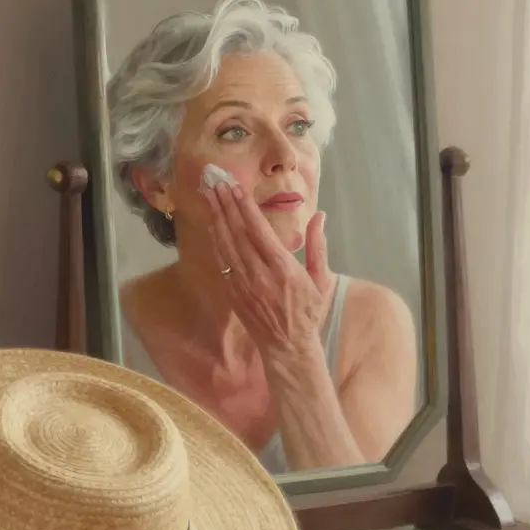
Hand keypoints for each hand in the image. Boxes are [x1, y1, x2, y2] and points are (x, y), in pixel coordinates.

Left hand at [204, 182, 334, 356]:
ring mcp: (242, 284)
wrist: (287, 347)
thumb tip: (320, 216)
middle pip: (237, 233)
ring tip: (208, 195)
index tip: (235, 187)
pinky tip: (211, 224)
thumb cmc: (308, 312)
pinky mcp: (232, 292)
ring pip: (225, 244)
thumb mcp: (321, 279)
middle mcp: (259, 274)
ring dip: (215, 218)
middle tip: (215, 182)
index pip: (258, 230)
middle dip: (225, 205)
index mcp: (283, 268)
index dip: (244, 206)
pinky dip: (215, 240)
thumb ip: (318, 246)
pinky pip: (221, 261)